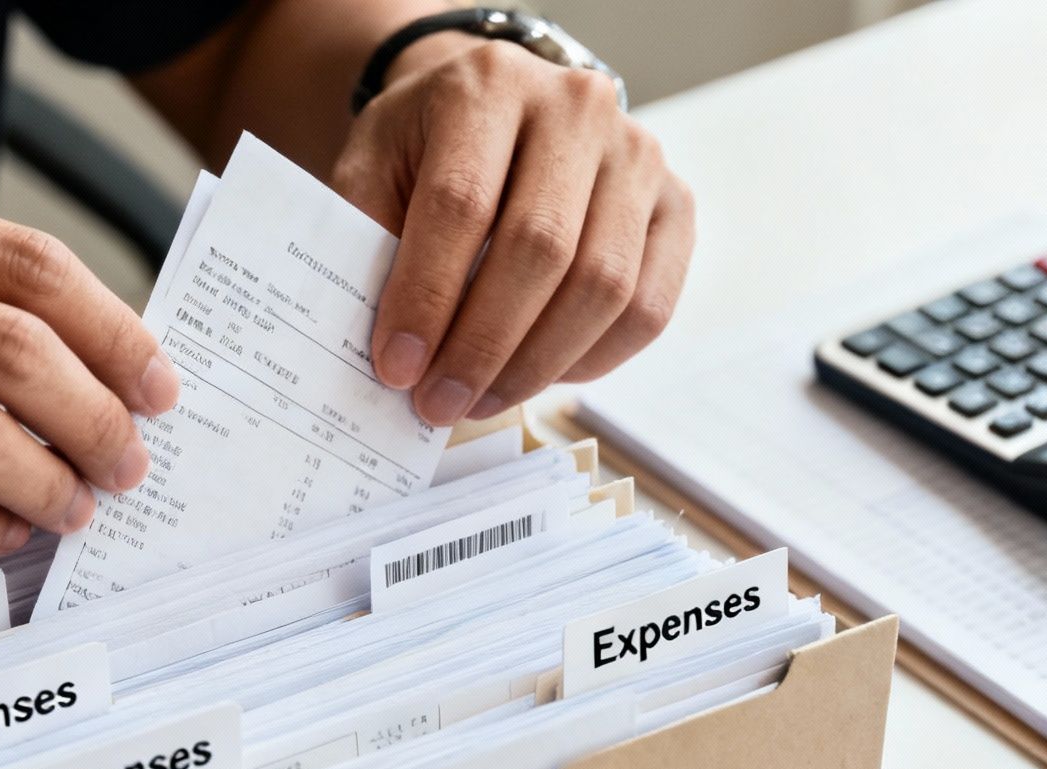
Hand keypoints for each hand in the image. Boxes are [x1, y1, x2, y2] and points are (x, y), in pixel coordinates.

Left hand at [332, 39, 693, 425]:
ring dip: (536, 364)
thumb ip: (371, 243)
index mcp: (489, 85)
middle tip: (438, 404)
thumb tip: (392, 354)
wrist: (498, 112)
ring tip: (480, 400)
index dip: (428, 296)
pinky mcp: (675, 204)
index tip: (397, 367)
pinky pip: (648, 307)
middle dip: (483, 345)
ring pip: (604, 286)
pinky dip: (592, 359)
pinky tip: (538, 376)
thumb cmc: (427, 149)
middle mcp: (577, 107)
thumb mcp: (373, 168)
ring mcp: (638, 154)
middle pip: (542, 248)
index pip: (462, 203)